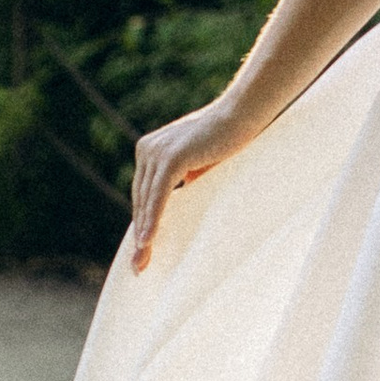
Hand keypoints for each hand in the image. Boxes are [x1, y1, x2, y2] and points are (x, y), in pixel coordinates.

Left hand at [130, 96, 255, 270]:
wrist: (242, 115)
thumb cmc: (225, 139)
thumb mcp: (195, 163)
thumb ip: (179, 179)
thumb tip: (172, 208)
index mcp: (149, 149)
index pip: (143, 192)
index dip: (142, 221)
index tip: (141, 250)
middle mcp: (147, 149)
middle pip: (141, 199)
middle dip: (140, 233)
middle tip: (137, 265)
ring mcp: (156, 151)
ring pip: (146, 201)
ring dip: (144, 233)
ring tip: (141, 261)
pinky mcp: (171, 158)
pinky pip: (159, 197)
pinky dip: (153, 220)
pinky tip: (148, 241)